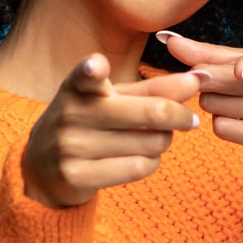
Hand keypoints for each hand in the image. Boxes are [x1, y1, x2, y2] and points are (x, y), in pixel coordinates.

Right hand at [21, 54, 202, 207]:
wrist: (43, 167)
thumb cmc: (90, 122)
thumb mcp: (114, 99)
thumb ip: (154, 88)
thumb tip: (199, 78)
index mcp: (78, 86)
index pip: (85, 76)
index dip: (92, 70)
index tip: (97, 66)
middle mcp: (71, 113)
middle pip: (150, 112)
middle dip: (180, 116)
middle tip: (190, 119)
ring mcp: (71, 147)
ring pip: (150, 142)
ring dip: (163, 142)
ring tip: (156, 139)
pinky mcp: (76, 176)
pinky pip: (137, 168)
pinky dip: (151, 162)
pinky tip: (144, 157)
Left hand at [158, 32, 242, 152]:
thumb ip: (210, 51)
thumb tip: (166, 40)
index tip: (240, 71)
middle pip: (216, 83)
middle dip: (208, 81)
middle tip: (220, 82)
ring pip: (215, 107)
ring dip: (215, 102)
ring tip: (237, 100)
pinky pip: (223, 129)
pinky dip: (222, 122)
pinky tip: (239, 117)